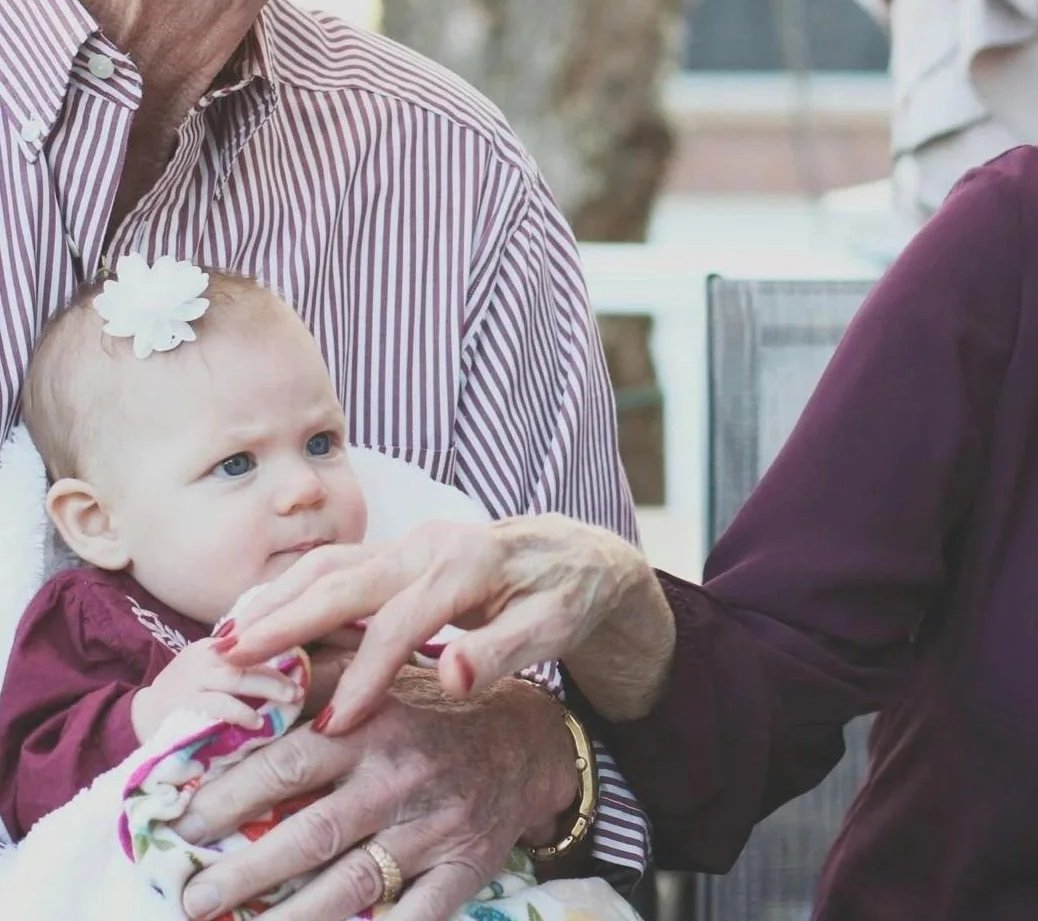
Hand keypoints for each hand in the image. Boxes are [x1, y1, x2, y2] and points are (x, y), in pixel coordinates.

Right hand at [130, 636, 301, 742]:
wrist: (138, 717)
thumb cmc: (185, 694)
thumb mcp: (210, 670)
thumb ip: (241, 665)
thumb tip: (289, 667)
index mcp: (213, 646)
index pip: (252, 641)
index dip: (280, 649)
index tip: (303, 662)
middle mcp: (204, 658)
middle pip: (248, 658)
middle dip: (278, 673)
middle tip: (300, 688)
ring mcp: (193, 680)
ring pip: (237, 678)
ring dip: (267, 689)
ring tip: (289, 700)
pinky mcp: (184, 705)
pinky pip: (218, 706)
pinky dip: (240, 712)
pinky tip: (257, 722)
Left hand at [175, 670, 574, 920]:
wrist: (529, 742)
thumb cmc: (435, 709)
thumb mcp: (385, 672)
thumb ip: (321, 669)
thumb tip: (243, 658)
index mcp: (376, 724)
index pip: (292, 761)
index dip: (232, 793)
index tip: (181, 821)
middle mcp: (401, 777)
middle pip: (313, 832)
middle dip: (245, 871)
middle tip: (191, 898)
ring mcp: (433, 829)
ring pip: (351, 884)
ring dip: (287, 918)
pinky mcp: (462, 871)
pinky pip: (412, 918)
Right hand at [221, 515, 675, 730]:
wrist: (580, 555)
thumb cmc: (568, 596)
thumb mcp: (555, 627)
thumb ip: (504, 650)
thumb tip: (453, 678)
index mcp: (469, 563)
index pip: (403, 623)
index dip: (365, 675)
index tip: (332, 727)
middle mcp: (431, 544)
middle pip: (346, 580)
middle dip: (286, 621)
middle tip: (227, 660)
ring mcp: (412, 543)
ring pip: (332, 565)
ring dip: (278, 599)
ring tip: (225, 639)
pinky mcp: (401, 552)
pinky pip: (338, 567)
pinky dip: (294, 590)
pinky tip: (260, 618)